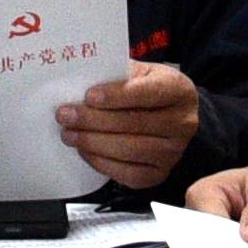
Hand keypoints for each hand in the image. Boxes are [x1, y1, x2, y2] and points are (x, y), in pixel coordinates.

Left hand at [57, 63, 202, 190]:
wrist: (168, 116)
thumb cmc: (147, 89)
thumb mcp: (140, 72)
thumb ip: (117, 75)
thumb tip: (80, 82)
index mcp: (179, 90)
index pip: (148, 93)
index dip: (117, 95)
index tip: (89, 95)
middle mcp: (183, 123)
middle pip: (135, 124)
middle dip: (94, 120)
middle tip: (65, 115)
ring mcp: (174, 152)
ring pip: (130, 150)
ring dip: (94, 143)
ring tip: (69, 134)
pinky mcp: (160, 173)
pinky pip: (130, 174)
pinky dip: (102, 163)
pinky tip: (85, 151)